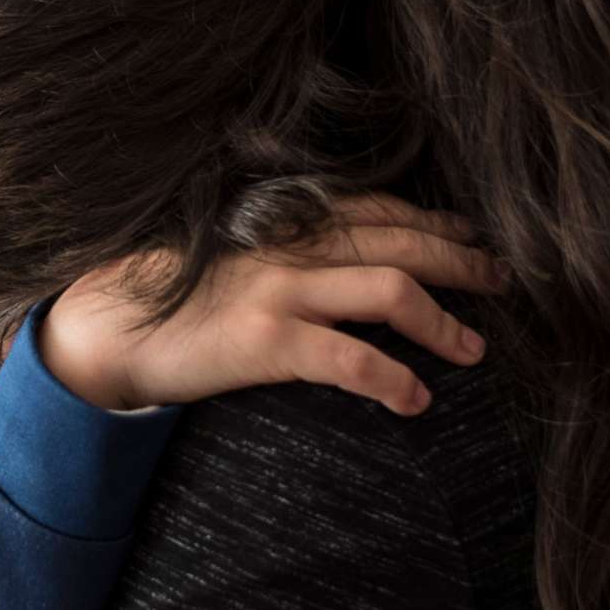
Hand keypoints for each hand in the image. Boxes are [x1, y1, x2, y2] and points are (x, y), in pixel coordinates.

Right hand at [40, 195, 502, 416]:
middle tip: (503, 283)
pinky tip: (415, 400)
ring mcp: (280, 290)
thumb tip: (340, 259)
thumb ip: (285, 246)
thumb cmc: (170, 294)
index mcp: (284, 221)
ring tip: (473, 347)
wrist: (106, 326)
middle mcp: (290, 245)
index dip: (434, 219)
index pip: (379, 208)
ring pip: (391, 290)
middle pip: (402, 241)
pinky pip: (349, 359)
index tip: (473, 235)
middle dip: (463, 261)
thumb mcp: (233, 252)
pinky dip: (393, 379)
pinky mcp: (266, 341)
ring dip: (444, 320)